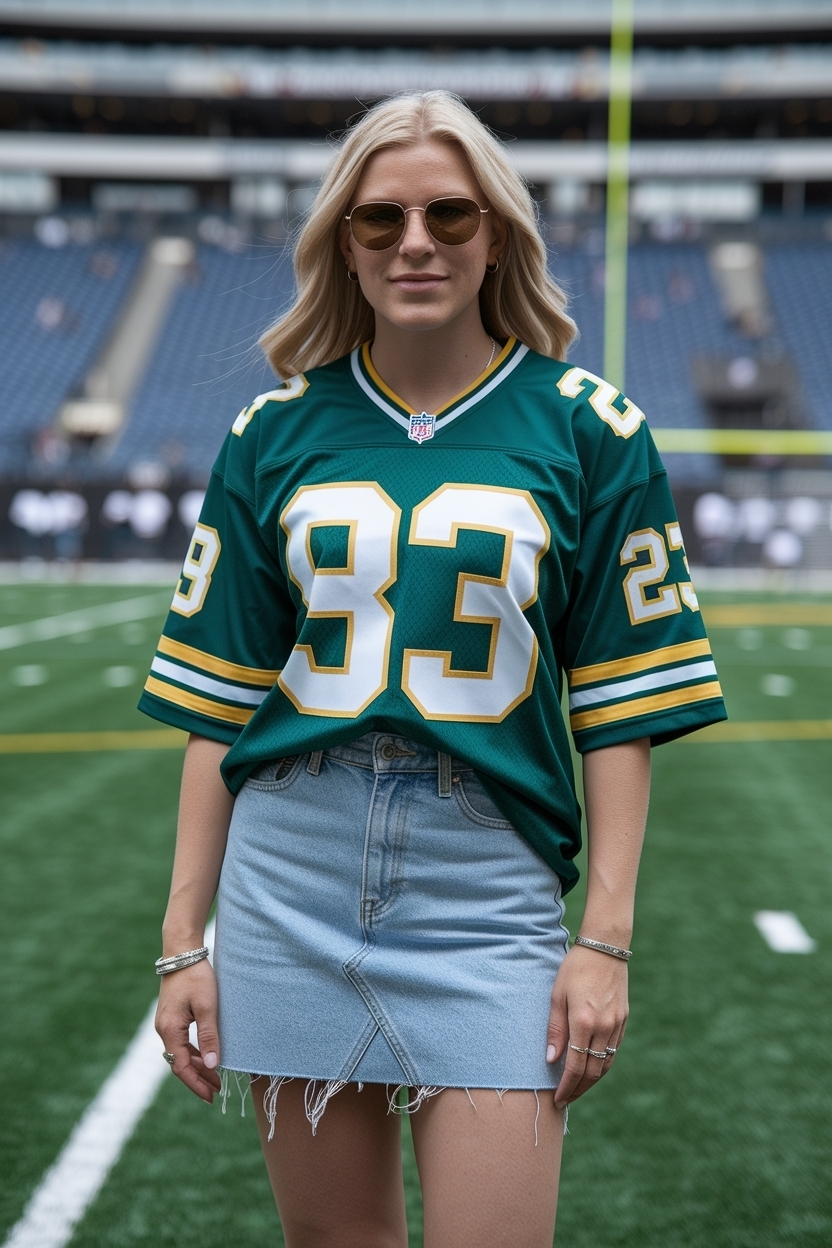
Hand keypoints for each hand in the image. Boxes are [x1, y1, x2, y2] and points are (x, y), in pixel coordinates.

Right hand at [155, 960, 221, 1102]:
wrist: (182, 952)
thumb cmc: (196, 976)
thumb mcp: (207, 1006)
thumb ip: (209, 1036)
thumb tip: (213, 1066)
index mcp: (170, 1030)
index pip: (181, 1067)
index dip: (196, 1083)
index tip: (212, 1095)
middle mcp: (164, 1030)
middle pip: (180, 1063)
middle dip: (199, 1078)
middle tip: (218, 1090)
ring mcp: (166, 1023)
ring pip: (181, 1053)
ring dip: (198, 1066)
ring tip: (216, 1076)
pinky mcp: (171, 1017)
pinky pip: (181, 1042)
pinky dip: (194, 1052)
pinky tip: (207, 1056)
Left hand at [545, 943, 628, 1108]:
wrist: (606, 948)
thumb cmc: (575, 968)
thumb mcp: (557, 995)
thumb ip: (555, 1029)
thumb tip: (551, 1060)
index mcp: (584, 1022)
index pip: (575, 1067)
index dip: (566, 1087)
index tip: (557, 1099)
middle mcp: (604, 1028)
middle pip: (593, 1072)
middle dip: (578, 1090)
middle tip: (565, 1099)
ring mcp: (616, 1025)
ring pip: (605, 1065)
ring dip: (591, 1081)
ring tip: (576, 1088)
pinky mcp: (623, 1020)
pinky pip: (613, 1051)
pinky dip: (602, 1065)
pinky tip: (591, 1068)